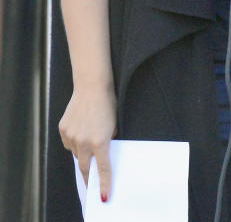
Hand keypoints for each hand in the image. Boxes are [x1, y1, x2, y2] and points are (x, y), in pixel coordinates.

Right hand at [59, 84, 116, 201]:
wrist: (92, 87)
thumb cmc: (108, 104)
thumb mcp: (115, 124)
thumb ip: (109, 139)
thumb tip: (103, 150)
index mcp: (100, 142)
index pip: (103, 168)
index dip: (104, 183)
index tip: (104, 196)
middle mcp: (83, 142)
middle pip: (85, 166)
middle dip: (89, 175)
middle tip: (92, 182)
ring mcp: (71, 136)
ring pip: (76, 153)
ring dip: (82, 152)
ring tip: (89, 136)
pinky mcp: (63, 129)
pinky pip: (68, 142)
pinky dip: (74, 141)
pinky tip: (81, 129)